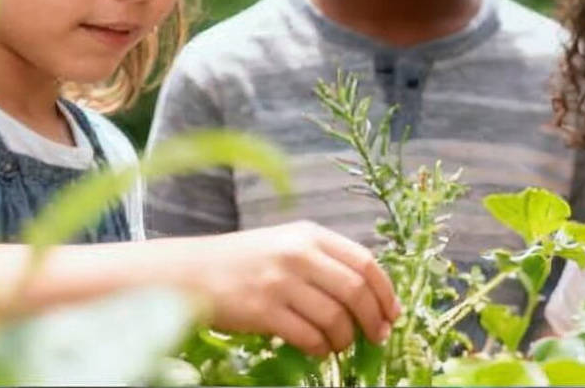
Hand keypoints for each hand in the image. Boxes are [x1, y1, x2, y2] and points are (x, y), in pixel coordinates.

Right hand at [184, 221, 400, 356]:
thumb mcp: (287, 244)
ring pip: (334, 317)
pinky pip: (307, 336)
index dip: (385, 290)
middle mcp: (299, 254)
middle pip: (355, 290)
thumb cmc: (244, 261)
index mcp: (310, 235)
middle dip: (373, 318)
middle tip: (378, 335)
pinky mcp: (263, 311)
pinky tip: (320, 350)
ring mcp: (280, 282)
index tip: (393, 312)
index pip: (365, 261)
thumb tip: (368, 293)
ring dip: (345, 338)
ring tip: (342, 344)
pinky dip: (320, 348)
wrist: (191, 273)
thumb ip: (324, 260)